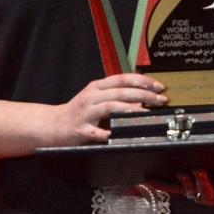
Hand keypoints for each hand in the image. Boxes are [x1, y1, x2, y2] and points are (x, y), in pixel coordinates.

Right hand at [50, 73, 165, 144]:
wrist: (53, 124)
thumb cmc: (78, 112)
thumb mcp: (95, 97)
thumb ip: (115, 95)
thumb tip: (142, 97)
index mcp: (96, 87)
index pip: (122, 78)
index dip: (142, 81)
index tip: (159, 87)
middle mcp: (91, 97)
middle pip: (120, 92)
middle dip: (144, 95)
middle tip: (160, 100)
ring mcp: (85, 113)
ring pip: (110, 106)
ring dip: (130, 109)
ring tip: (145, 113)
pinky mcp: (80, 129)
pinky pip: (96, 131)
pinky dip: (107, 133)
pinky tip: (117, 135)